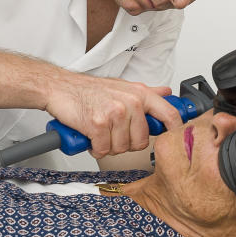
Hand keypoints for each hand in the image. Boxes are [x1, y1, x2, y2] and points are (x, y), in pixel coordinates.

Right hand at [44, 74, 182, 157]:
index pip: (168, 114)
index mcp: (140, 93)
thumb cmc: (90, 90)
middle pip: (141, 141)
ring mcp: (115, 113)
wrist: (60, 88)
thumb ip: (147, 93)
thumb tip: (166, 93)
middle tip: (113, 133)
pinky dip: (95, 148)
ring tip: (100, 131)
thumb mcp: (123, 87)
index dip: (175, 130)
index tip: (173, 139)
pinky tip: (91, 136)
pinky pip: (103, 150)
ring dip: (108, 146)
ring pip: (122, 148)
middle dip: (126, 143)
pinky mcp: (98, 124)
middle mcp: (130, 102)